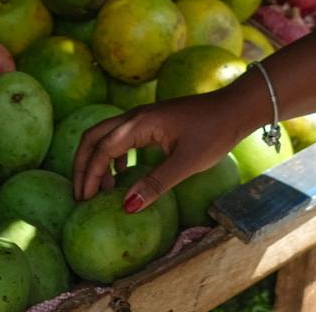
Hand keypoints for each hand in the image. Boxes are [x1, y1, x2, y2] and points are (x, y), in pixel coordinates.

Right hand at [73, 88, 253, 211]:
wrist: (235, 108)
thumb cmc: (214, 133)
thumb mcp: (186, 163)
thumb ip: (155, 184)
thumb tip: (126, 206)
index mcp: (140, 123)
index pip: (101, 149)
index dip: (88, 175)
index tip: (84, 202)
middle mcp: (136, 117)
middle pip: (94, 137)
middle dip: (82, 165)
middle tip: (81, 195)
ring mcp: (144, 118)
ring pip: (107, 136)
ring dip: (97, 161)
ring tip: (102, 191)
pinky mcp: (153, 123)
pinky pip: (122, 138)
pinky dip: (113, 157)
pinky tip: (122, 176)